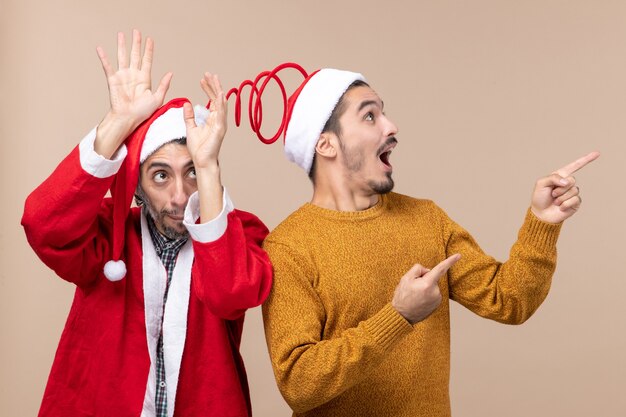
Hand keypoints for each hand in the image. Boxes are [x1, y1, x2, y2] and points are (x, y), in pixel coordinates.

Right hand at [95, 30, 171, 157]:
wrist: (128, 119)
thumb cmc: (142, 113)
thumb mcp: (157, 98)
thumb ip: (164, 85)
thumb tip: (170, 73)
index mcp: (144, 79)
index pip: (147, 60)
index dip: (148, 50)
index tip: (150, 39)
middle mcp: (133, 75)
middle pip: (135, 55)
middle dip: (136, 43)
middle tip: (136, 31)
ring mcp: (122, 76)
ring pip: (122, 57)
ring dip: (122, 45)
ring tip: (121, 34)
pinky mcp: (112, 80)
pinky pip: (107, 66)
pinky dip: (103, 57)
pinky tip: (100, 48)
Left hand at [184, 73, 227, 168]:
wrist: (201, 161)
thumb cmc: (198, 148)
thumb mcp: (190, 127)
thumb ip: (189, 116)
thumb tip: (187, 103)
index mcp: (212, 119)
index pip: (211, 100)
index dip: (208, 89)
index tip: (202, 79)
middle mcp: (218, 120)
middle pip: (217, 99)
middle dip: (214, 86)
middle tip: (209, 74)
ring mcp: (220, 124)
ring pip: (221, 103)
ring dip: (218, 90)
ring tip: (215, 79)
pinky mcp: (220, 129)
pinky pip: (222, 114)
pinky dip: (221, 103)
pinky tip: (220, 94)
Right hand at [392, 254, 460, 323]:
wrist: (402, 315)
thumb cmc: (402, 297)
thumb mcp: (405, 278)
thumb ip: (417, 269)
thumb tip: (427, 270)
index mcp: (427, 284)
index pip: (440, 269)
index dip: (450, 261)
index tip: (459, 256)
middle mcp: (435, 292)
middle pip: (432, 277)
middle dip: (424, 278)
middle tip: (413, 287)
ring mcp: (437, 299)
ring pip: (433, 286)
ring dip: (425, 287)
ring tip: (415, 295)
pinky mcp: (437, 304)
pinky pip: (433, 293)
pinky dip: (427, 294)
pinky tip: (419, 299)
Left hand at [530, 151, 599, 223]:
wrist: (541, 214)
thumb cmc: (539, 198)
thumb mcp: (541, 184)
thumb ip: (553, 178)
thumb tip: (567, 181)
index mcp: (560, 176)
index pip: (575, 166)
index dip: (586, 159)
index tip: (597, 153)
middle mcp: (567, 183)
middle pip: (572, 180)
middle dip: (560, 188)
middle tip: (552, 194)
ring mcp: (572, 193)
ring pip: (573, 191)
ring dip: (561, 197)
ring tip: (555, 201)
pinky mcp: (575, 203)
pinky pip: (575, 200)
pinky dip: (565, 204)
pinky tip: (560, 207)